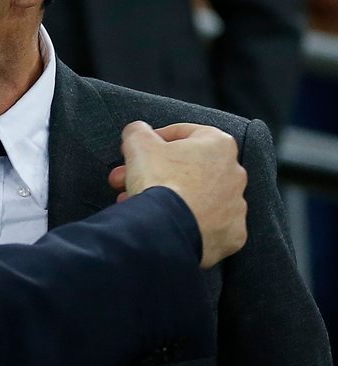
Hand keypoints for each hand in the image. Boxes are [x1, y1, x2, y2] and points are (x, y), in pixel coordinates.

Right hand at [112, 121, 246, 267]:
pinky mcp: (231, 234)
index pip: (184, 133)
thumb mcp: (137, 143)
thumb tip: (138, 131)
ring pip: (195, 196)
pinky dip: (185, 221)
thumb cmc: (160, 182)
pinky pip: (205, 223)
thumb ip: (138, 130)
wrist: (170, 229)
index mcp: (218, 145)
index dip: (155, 139)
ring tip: (138, 202)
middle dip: (155, 171)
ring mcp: (235, 206)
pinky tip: (163, 220)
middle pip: (187, 167)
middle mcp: (234, 174)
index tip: (140, 148)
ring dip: (168, 196)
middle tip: (130, 178)